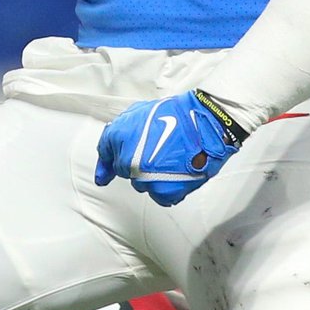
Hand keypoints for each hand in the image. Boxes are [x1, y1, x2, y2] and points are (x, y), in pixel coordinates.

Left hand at [93, 90, 240, 206]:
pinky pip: (159, 196)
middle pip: (125, 171)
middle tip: (158, 150)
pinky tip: (177, 172)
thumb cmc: (178, 114)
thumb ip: (120, 133)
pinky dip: (168, 188)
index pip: (106, 154)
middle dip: (137, 162)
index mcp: (119, 136)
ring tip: (171, 159)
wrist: (206, 123)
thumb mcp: (141, 113)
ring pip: (142, 184)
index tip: (104, 175)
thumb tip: (109, 158)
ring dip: (152, 176)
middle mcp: (128, 159)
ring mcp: (145, 177)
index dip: (107, 162)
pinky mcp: (163, 191)